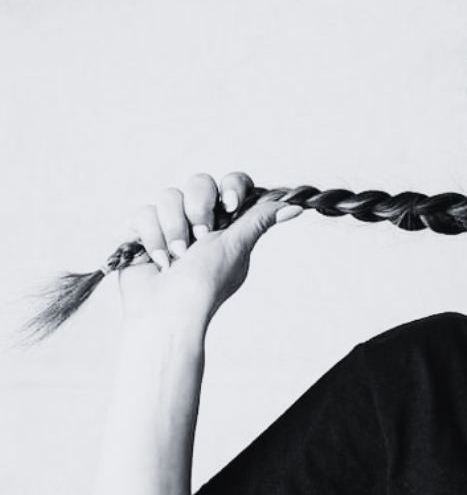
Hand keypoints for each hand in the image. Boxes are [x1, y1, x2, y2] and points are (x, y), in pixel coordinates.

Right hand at [117, 172, 303, 325]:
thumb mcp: (237, 247)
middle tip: (200, 238)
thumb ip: (259, 220)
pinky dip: (152, 238)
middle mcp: (199, 220)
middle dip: (198, 209)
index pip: (232, 183)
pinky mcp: (142, 234)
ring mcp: (169, 225)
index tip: (231, 205)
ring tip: (177, 256)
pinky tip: (159, 261)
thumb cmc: (206, 283)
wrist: (168, 312)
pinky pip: (143, 213)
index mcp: (227, 222)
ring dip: (174, 228)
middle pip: (199, 182)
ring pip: (168, 196)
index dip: (231, 187)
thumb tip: (297, 207)